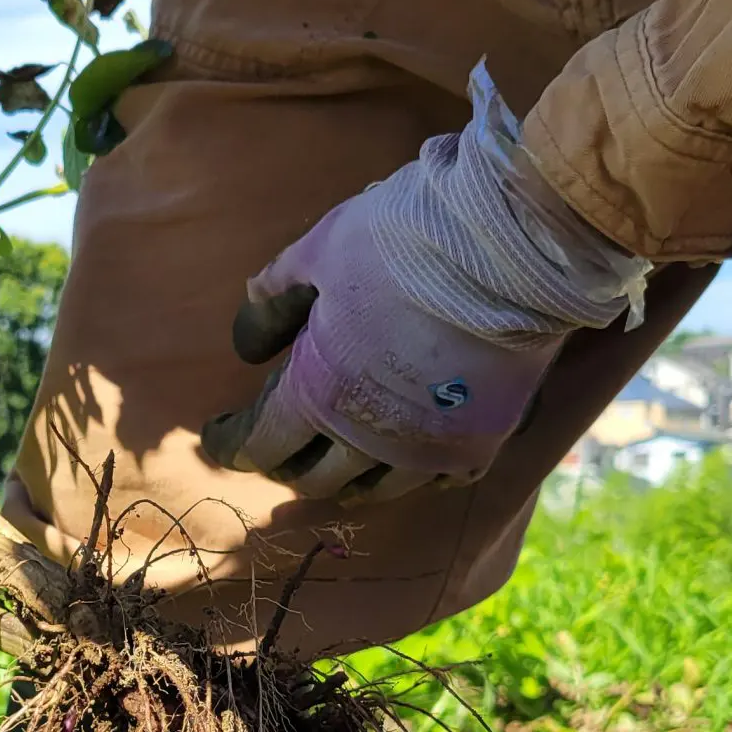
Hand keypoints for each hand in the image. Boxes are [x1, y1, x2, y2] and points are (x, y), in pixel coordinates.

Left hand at [203, 66, 648, 500]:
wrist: (513, 245)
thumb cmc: (403, 240)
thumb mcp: (317, 252)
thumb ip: (272, 299)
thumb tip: (246, 342)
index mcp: (318, 394)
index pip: (260, 442)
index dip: (232, 445)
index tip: (217, 439)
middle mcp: (369, 440)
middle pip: (314, 478)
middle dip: (286, 466)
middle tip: (276, 449)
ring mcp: (429, 451)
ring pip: (375, 491)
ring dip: (346, 481)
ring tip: (336, 464)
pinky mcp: (482, 445)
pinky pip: (436, 480)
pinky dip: (413, 474)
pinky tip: (407, 458)